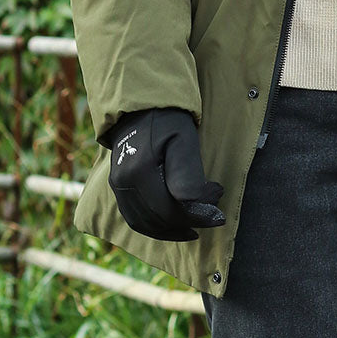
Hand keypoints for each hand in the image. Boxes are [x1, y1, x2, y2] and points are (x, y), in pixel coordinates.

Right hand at [106, 108, 225, 240]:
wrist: (140, 107)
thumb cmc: (167, 120)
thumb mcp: (184, 139)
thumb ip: (187, 173)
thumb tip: (194, 204)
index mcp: (140, 171)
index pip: (171, 208)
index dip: (197, 216)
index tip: (219, 215)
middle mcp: (124, 182)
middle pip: (158, 219)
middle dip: (188, 224)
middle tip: (212, 219)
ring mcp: (118, 186)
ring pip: (144, 223)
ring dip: (171, 231)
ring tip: (194, 228)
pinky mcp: (117, 187)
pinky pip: (135, 217)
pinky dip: (155, 226)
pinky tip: (173, 224)